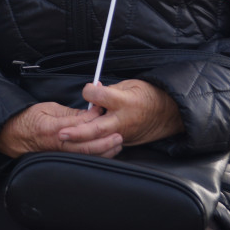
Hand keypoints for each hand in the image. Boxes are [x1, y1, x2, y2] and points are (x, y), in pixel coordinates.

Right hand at [0, 101, 121, 158]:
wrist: (11, 135)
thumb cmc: (28, 119)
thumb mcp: (48, 108)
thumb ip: (70, 113)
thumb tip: (90, 113)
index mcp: (54, 128)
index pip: (81, 123)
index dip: (95, 116)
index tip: (104, 108)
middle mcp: (58, 144)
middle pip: (88, 145)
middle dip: (106, 141)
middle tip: (119, 134)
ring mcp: (59, 154)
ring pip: (87, 156)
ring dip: (105, 151)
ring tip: (117, 144)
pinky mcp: (60, 159)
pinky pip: (81, 159)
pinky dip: (96, 156)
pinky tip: (106, 152)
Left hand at [60, 79, 184, 146]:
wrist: (168, 113)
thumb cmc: (148, 95)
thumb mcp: (130, 85)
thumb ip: (109, 90)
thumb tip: (92, 91)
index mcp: (124, 101)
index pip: (99, 96)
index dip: (89, 91)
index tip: (87, 90)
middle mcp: (123, 120)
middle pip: (97, 128)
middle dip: (77, 132)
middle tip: (61, 133)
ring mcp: (124, 134)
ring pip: (99, 141)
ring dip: (81, 141)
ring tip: (64, 139)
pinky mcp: (125, 142)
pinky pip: (106, 145)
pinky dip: (92, 144)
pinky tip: (78, 143)